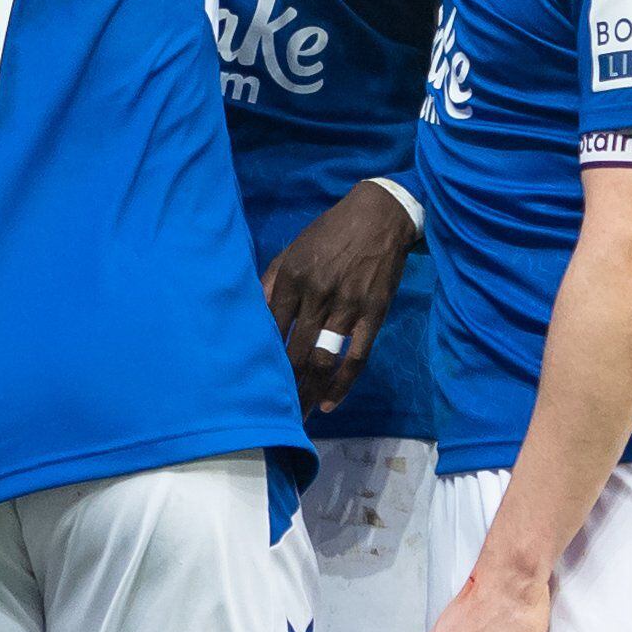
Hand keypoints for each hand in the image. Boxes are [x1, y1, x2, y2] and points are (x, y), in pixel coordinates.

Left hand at [263, 182, 415, 413]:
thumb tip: (252, 312)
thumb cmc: (331, 231)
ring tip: (297, 416)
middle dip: (283, 386)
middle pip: (295, 351)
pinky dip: (342, 384)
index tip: (254, 380)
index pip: (272, 328)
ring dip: (309, 391)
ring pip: (324, 360)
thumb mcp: (294, 248)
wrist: (379, 215)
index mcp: (293, 277)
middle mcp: (318, 294)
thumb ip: (271, 279)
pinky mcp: (373, 314)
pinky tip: (329, 403)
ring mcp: (347, 306)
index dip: (263, 358)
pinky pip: (357, 357)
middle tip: (273, 412)